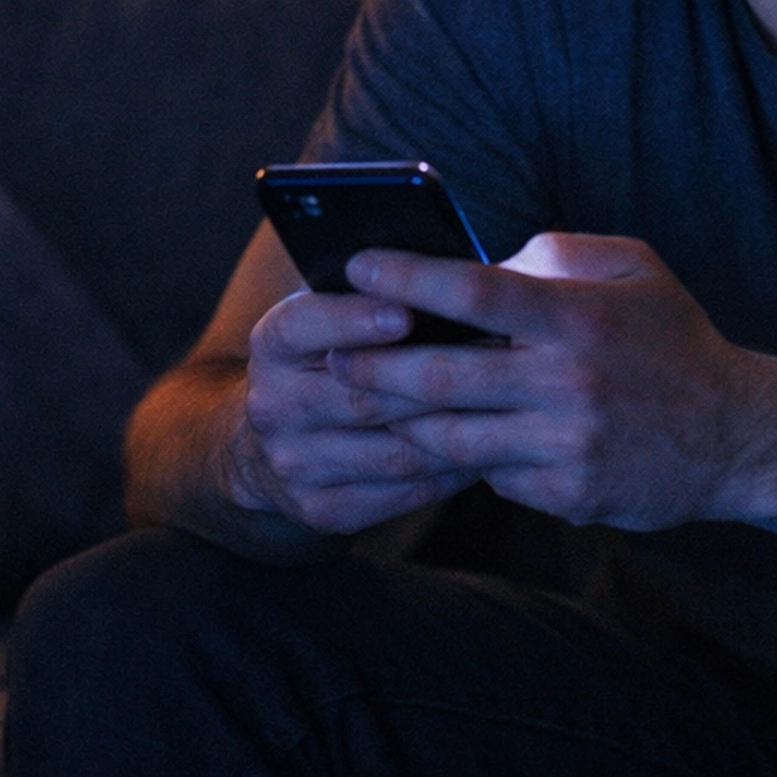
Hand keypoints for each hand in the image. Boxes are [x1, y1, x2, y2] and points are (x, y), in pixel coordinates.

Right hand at [227, 286, 478, 534]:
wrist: (270, 443)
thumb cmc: (330, 356)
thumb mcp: (330, 314)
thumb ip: (370, 295)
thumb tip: (447, 267)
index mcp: (273, 344)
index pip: (304, 326)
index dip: (353, 319)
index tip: (406, 311)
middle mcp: (273, 406)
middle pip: (360, 396)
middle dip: (433, 377)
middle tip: (496, 357)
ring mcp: (295, 464)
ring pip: (391, 451)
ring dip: (454, 430)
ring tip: (505, 407)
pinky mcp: (322, 509)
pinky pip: (402, 492)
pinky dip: (450, 473)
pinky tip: (487, 451)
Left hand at [331, 234, 759, 528]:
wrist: (739, 436)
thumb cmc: (674, 339)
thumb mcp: (633, 268)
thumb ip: (554, 254)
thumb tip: (481, 260)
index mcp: (579, 317)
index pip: (473, 292)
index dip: (407, 276)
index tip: (356, 264)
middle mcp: (568, 383)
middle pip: (441, 377)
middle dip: (371, 367)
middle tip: (328, 358)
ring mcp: (567, 445)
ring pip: (452, 438)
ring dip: (398, 422)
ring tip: (365, 405)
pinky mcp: (569, 494)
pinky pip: (491, 477)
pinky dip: (463, 456)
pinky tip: (440, 441)